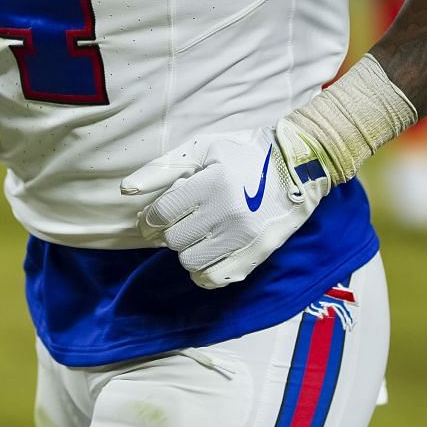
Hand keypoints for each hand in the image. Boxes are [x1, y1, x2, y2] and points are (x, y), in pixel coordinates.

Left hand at [120, 125, 329, 289]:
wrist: (299, 164)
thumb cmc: (245, 152)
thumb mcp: (203, 148)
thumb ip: (162, 168)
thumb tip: (126, 191)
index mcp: (213, 182)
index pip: (163, 214)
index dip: (150, 219)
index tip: (152, 219)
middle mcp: (228, 211)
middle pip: (174, 240)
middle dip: (171, 232)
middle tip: (182, 221)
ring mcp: (244, 236)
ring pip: (191, 261)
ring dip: (187, 251)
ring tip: (197, 236)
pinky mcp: (257, 254)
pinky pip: (215, 278)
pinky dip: (204, 271)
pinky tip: (208, 254)